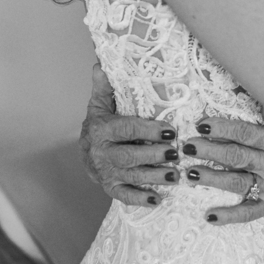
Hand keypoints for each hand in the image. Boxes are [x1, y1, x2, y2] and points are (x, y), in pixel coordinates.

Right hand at [79, 63, 179, 206]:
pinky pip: (124, 196)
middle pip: (129, 156)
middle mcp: (102, 152)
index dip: (149, 130)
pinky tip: (157, 198)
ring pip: (131, 176)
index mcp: (102, 129)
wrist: (85, 152)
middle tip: (177, 153)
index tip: (170, 131)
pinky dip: (140, 199)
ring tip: (175, 175)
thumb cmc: (101, 123)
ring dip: (154, 177)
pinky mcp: (110, 187)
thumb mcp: (100, 103)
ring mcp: (106, 172)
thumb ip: (104, 87)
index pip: (127, 129)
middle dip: (154, 155)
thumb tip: (99, 65)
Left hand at [181, 117, 263, 226]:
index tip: (202, 123)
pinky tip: (209, 216)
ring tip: (190, 173)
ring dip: (211, 178)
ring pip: (237, 183)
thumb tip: (251, 95)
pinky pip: (249, 213)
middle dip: (209, 150)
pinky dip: (229, 216)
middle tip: (187, 145)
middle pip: (236, 156)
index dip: (222, 128)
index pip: (247, 133)